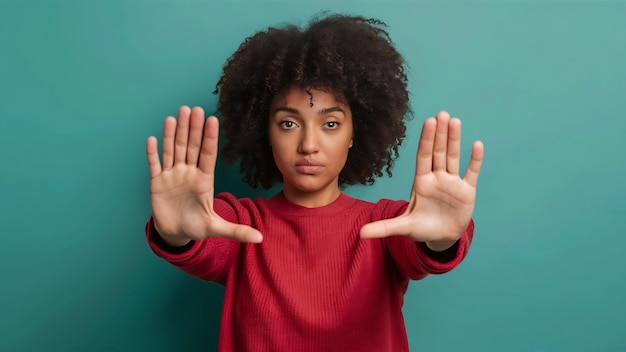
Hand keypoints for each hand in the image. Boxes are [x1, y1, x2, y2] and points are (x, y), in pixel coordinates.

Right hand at [146, 106, 262, 245]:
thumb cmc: (196, 227)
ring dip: (173, 133)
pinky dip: (153, 154)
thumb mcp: (217, 229)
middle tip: (193, 108)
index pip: (208, 154)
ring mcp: (172, 176)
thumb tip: (260, 238)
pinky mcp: (157, 183)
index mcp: (204, 179)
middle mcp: (188, 173)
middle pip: (190, 147)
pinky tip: (153, 139)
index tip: (212, 119)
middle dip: (192, 128)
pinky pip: (155, 165)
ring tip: (176, 115)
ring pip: (173, 150)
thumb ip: (237, 231)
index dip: (210, 137)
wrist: (176, 233)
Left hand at [360, 111, 483, 249]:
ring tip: (455, 122)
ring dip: (454, 140)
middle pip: (438, 152)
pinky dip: (475, 160)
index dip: (426, 140)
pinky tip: (477, 145)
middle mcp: (437, 178)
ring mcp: (452, 183)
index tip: (429, 122)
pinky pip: (471, 173)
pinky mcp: (466, 192)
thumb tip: (361, 234)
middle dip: (440, 134)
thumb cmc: (422, 228)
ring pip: (453, 158)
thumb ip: (384, 228)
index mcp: (422, 182)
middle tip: (442, 114)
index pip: (423, 157)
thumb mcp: (403, 227)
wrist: (442, 237)